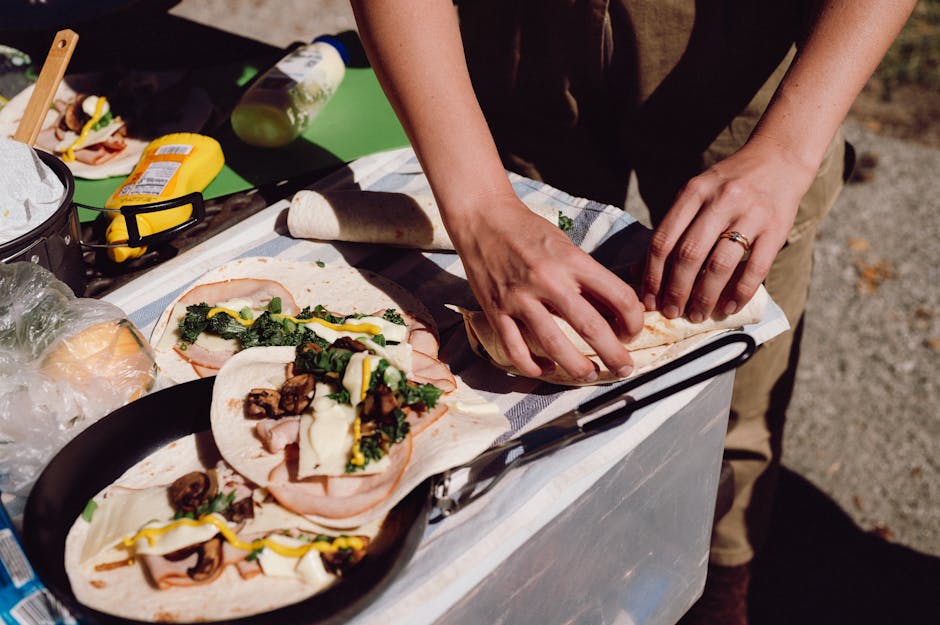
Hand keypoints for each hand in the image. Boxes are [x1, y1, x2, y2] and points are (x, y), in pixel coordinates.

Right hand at [447, 195, 644, 381]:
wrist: (483, 219)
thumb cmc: (528, 231)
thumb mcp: (566, 246)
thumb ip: (587, 278)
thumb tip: (614, 311)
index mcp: (572, 260)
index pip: (619, 296)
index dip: (634, 320)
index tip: (632, 331)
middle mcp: (547, 279)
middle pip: (592, 328)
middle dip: (614, 355)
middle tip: (624, 368)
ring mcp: (519, 298)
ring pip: (554, 345)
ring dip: (578, 368)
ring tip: (590, 375)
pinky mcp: (495, 311)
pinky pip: (516, 350)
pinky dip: (533, 366)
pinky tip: (546, 369)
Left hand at [641, 134, 817, 320]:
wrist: (780, 158)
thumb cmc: (729, 184)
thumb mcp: (695, 195)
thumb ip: (670, 229)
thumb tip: (638, 271)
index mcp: (694, 192)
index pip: (664, 239)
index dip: (652, 275)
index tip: (648, 299)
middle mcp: (720, 201)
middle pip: (689, 255)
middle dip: (676, 291)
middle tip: (671, 313)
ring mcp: (751, 214)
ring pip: (720, 265)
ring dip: (705, 296)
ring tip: (696, 315)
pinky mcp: (777, 228)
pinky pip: (756, 268)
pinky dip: (740, 293)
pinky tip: (728, 308)